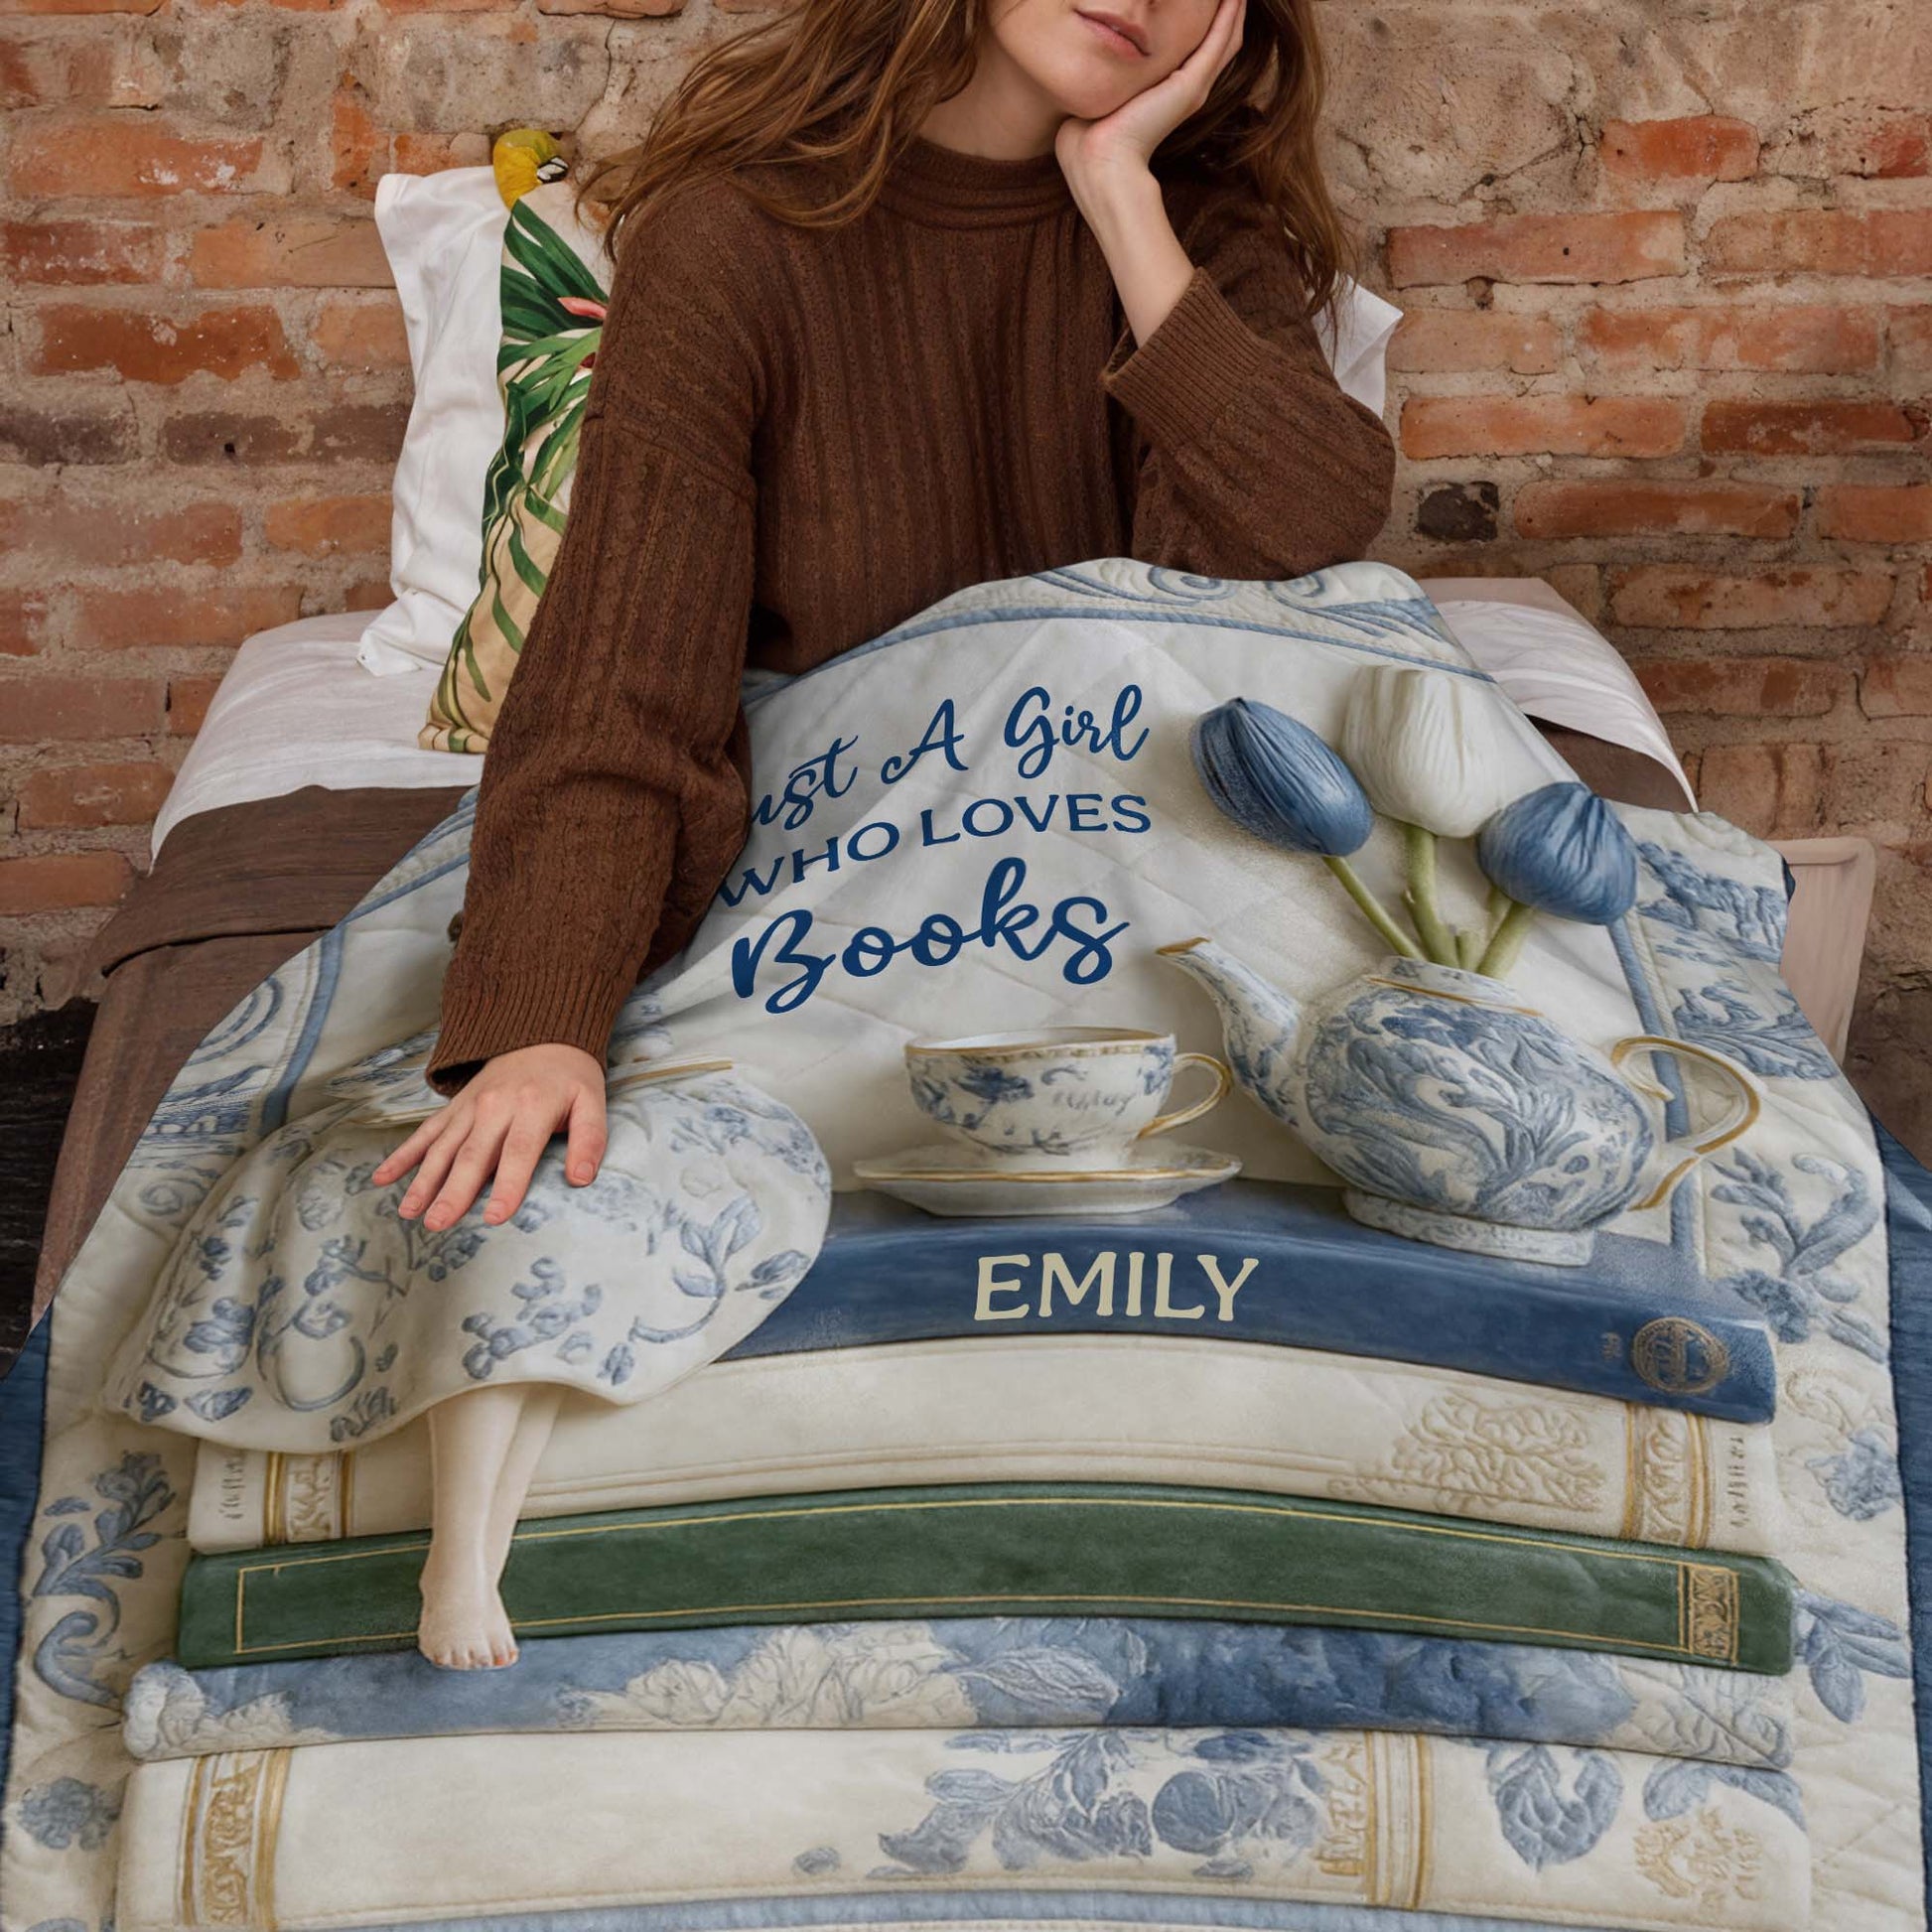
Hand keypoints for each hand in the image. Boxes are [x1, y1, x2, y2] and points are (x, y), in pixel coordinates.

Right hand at [373, 1042, 607, 1230]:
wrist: (543, 1034)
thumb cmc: (570, 1076)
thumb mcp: (592, 1101)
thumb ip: (589, 1139)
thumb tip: (582, 1177)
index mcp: (532, 1106)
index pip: (519, 1151)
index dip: (508, 1185)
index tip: (494, 1216)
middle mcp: (495, 1106)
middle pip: (472, 1154)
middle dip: (453, 1191)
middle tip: (438, 1223)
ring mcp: (470, 1107)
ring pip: (442, 1147)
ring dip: (423, 1180)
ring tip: (409, 1211)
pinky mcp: (455, 1108)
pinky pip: (426, 1132)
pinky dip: (403, 1154)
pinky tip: (382, 1177)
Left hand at [1055, 0, 1246, 198]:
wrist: (1098, 164)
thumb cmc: (1088, 141)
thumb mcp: (1101, 96)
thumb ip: (1106, 78)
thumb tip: (1087, 69)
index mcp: (1168, 94)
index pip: (1195, 51)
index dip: (1206, 22)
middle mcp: (1187, 90)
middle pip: (1220, 41)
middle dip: (1227, 9)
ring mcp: (1194, 87)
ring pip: (1227, 37)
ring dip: (1235, 7)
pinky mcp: (1191, 84)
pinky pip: (1219, 40)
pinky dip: (1230, 14)